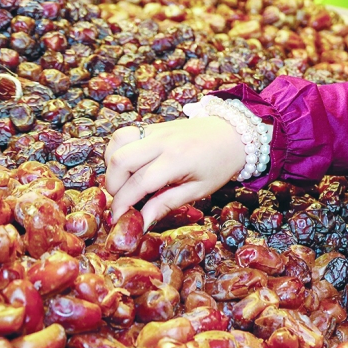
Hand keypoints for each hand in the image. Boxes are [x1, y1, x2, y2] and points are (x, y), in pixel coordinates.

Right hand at [104, 117, 250, 230]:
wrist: (234, 133)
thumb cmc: (220, 164)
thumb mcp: (199, 190)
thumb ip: (167, 203)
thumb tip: (142, 222)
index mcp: (177, 160)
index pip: (138, 183)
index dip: (123, 204)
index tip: (118, 218)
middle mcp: (162, 141)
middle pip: (120, 161)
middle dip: (113, 186)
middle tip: (123, 201)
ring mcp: (156, 130)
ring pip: (117, 143)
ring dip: (112, 167)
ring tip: (124, 183)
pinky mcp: (153, 126)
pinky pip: (124, 135)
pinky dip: (117, 151)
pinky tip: (128, 166)